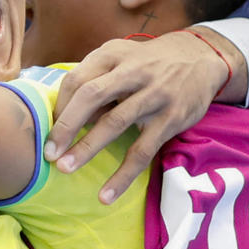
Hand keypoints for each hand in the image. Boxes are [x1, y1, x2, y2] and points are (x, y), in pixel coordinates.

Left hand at [41, 29, 244, 200]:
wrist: (201, 58)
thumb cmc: (148, 64)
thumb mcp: (121, 58)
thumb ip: (95, 81)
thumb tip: (63, 119)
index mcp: (113, 54)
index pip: (77, 80)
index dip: (60, 108)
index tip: (50, 131)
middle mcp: (133, 70)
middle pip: (91, 95)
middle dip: (66, 126)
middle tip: (48, 152)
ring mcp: (154, 94)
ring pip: (115, 122)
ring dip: (87, 148)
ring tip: (65, 168)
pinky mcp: (171, 118)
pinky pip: (142, 151)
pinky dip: (123, 175)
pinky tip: (106, 194)